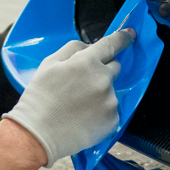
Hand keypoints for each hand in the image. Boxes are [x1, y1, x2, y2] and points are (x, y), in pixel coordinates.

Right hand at [3, 29, 134, 163]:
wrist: (38, 135)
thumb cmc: (39, 98)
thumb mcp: (48, 64)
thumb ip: (72, 49)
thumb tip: (90, 46)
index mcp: (87, 62)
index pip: (111, 44)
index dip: (122, 38)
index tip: (130, 35)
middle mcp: (103, 79)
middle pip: (114, 67)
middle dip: (103, 71)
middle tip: (82, 85)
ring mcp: (110, 100)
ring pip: (111, 90)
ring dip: (100, 93)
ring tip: (78, 106)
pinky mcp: (113, 119)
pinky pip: (111, 109)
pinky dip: (101, 111)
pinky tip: (84, 118)